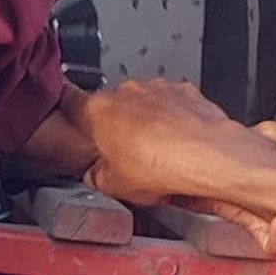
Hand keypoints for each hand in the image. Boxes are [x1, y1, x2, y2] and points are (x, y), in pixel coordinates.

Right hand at [78, 79, 275, 225]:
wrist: (208, 156)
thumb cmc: (163, 166)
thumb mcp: (114, 186)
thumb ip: (96, 175)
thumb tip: (95, 176)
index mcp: (98, 110)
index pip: (69, 102)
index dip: (67, 110)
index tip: (69, 117)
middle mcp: (126, 92)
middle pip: (111, 105)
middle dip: (116, 126)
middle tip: (124, 154)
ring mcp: (157, 89)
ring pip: (142, 102)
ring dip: (146, 122)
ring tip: (156, 153)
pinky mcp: (184, 91)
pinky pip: (171, 103)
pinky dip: (173, 118)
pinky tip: (179, 143)